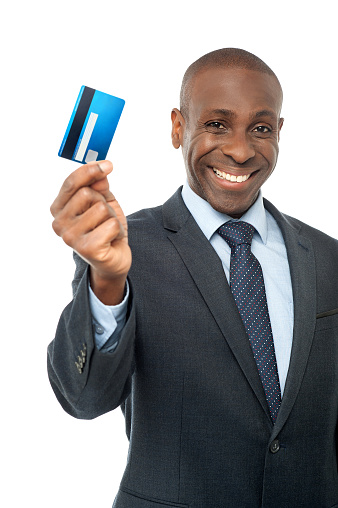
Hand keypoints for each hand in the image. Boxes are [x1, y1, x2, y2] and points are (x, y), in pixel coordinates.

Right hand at [50, 161, 130, 304]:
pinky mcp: (86, 249)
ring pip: (102, 208)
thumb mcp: (104, 202)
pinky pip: (111, 225)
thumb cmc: (105, 229)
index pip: (71, 182)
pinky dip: (118, 231)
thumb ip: (99, 186)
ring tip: (108, 230)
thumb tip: (101, 173)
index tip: (108, 165)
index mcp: (59, 209)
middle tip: (105, 218)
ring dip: (113, 217)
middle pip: (88, 193)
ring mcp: (70, 237)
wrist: (114, 259)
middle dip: (104, 202)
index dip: (89, 171)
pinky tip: (111, 240)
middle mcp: (59, 223)